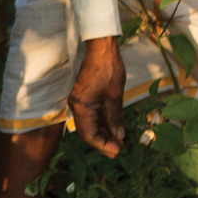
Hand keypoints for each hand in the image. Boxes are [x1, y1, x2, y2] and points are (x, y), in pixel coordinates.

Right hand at [69, 36, 125, 157]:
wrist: (101, 47)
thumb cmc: (108, 68)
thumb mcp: (115, 95)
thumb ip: (115, 117)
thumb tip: (118, 135)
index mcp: (81, 106)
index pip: (88, 135)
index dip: (102, 146)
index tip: (118, 150)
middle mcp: (77, 106)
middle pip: (87, 132)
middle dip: (103, 142)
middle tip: (120, 148)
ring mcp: (81, 101)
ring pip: (90, 125)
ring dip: (104, 134)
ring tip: (119, 140)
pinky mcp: (86, 97)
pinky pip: (92, 116)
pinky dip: (103, 123)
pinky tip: (114, 127)